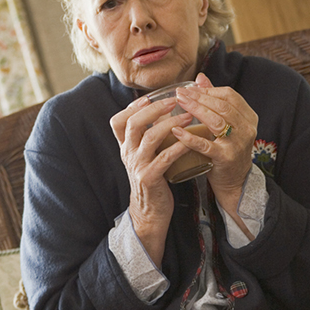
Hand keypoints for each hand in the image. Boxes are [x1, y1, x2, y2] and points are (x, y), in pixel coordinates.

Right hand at [110, 93, 191, 263]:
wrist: (151, 211)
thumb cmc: (154, 180)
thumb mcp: (145, 157)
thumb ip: (148, 139)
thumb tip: (162, 115)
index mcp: (126, 147)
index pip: (118, 121)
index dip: (131, 107)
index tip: (148, 98)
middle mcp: (128, 154)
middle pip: (134, 123)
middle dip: (155, 108)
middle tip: (175, 100)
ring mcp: (138, 166)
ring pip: (150, 137)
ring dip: (171, 124)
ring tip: (188, 116)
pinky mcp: (150, 177)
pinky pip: (165, 157)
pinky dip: (179, 146)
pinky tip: (191, 139)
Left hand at [171, 73, 258, 217]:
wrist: (235, 181)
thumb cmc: (227, 149)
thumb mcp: (226, 124)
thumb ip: (215, 100)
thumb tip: (200, 77)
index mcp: (249, 117)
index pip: (229, 96)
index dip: (208, 90)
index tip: (189, 88)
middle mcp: (247, 129)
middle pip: (222, 106)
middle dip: (199, 97)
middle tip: (180, 94)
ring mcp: (238, 144)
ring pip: (216, 121)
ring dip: (195, 110)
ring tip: (179, 104)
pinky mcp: (225, 158)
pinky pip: (206, 145)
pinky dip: (189, 137)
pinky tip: (176, 130)